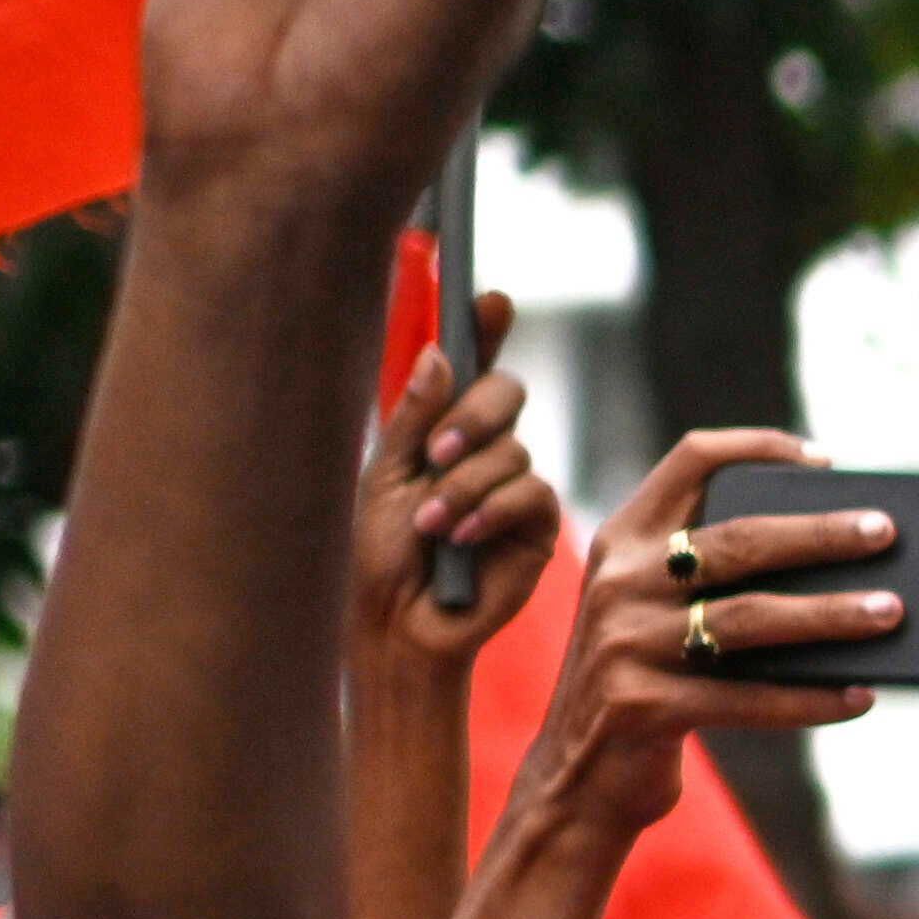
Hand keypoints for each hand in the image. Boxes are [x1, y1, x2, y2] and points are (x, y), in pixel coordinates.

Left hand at [352, 290, 553, 677]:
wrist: (401, 621)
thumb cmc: (382, 553)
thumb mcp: (385, 476)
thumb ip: (412, 418)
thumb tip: (439, 355)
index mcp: (442, 427)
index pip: (472, 365)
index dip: (487, 328)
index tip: (490, 297)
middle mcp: (485, 446)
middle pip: (507, 392)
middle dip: (474, 416)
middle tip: (436, 452)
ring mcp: (515, 481)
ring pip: (514, 448)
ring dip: (466, 484)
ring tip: (431, 524)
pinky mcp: (535, 521)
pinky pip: (530, 490)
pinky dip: (491, 508)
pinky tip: (461, 537)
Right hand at [518, 428, 894, 844]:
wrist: (575, 778)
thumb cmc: (644, 680)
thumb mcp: (652, 611)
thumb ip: (711, 576)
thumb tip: (839, 558)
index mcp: (623, 541)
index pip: (691, 462)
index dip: (758, 447)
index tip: (824, 459)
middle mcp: (619, 582)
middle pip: (740, 540)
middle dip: (821, 534)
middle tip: (885, 532)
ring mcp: (626, 644)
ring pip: (750, 618)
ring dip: (831, 614)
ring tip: (891, 611)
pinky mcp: (642, 707)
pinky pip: (748, 698)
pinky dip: (811, 698)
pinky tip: (859, 695)